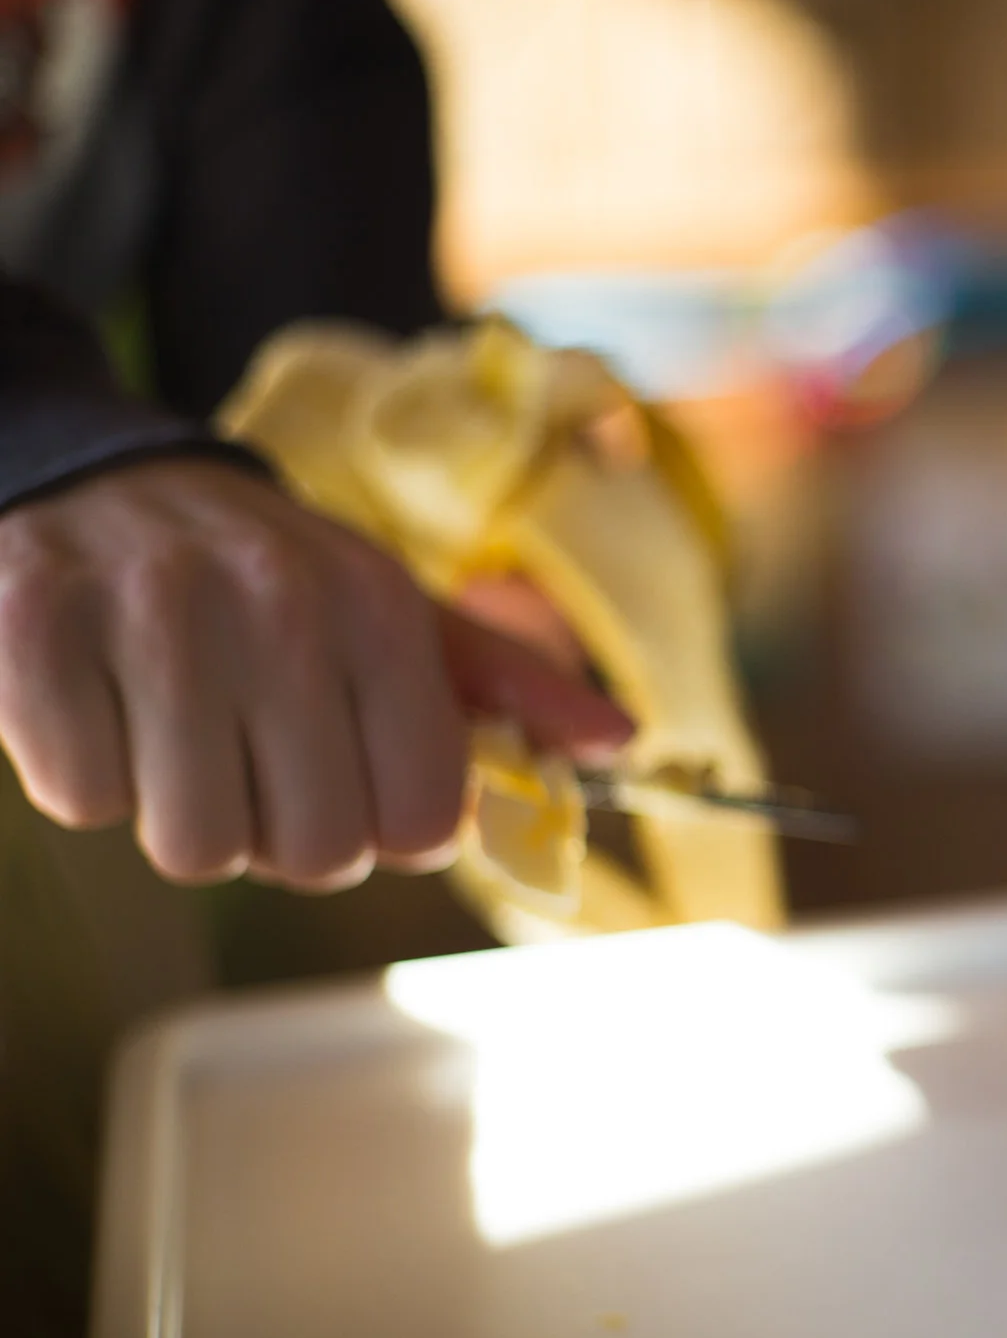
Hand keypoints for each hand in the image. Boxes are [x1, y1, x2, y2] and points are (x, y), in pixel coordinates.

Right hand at [0, 457, 632, 889]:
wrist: (99, 483)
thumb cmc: (269, 577)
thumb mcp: (396, 610)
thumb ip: (509, 684)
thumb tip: (618, 741)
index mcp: (379, 608)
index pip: (421, 821)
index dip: (383, 834)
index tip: (349, 788)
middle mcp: (277, 602)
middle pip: (309, 854)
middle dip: (282, 837)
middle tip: (254, 765)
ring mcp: (151, 611)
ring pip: (191, 845)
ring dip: (183, 814)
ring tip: (180, 730)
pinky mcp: (33, 626)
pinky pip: (81, 800)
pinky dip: (87, 777)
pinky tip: (103, 702)